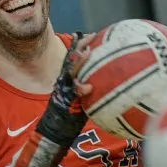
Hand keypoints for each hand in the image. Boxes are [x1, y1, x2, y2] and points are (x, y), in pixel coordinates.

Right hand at [37, 31, 95, 146]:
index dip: (82, 45)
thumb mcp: (82, 101)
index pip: (74, 58)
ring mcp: (63, 90)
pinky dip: (80, 89)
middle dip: (80, 45)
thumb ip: (91, 91)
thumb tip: (112, 86)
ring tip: (87, 52)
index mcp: (68, 79)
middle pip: (71, 59)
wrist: (54, 132)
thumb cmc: (71, 118)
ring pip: (69, 72)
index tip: (93, 35)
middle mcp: (64, 82)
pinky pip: (72, 93)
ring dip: (78, 61)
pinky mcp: (64, 101)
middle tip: (92, 35)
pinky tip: (88, 87)